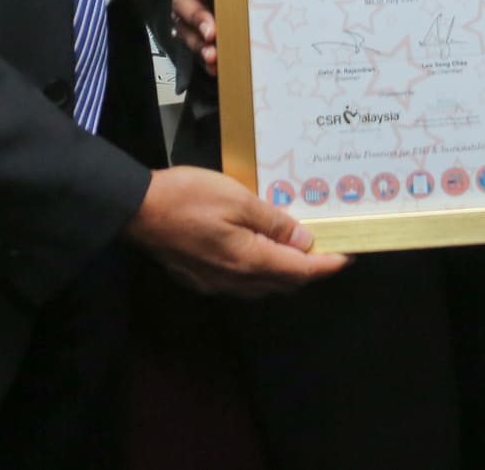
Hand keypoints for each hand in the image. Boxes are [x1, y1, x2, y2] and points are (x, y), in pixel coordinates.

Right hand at [125, 166, 349, 296]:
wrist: (136, 210)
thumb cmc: (188, 197)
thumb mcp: (238, 199)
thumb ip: (273, 222)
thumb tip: (303, 241)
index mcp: (249, 261)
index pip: (299, 272)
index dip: (326, 265)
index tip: (348, 255)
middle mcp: (235, 281)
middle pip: (283, 283)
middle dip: (307, 269)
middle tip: (324, 246)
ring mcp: (214, 283)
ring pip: (261, 285)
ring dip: (282, 271)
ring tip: (294, 245)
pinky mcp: (199, 278)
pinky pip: (240, 281)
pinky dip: (258, 269)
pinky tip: (257, 249)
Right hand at [169, 0, 217, 72]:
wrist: (225, 3)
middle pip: (184, 4)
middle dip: (198, 18)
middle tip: (210, 31)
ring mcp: (187, 20)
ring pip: (187, 32)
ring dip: (200, 45)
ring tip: (212, 55)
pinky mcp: (193, 40)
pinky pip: (195, 52)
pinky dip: (206, 62)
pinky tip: (216, 69)